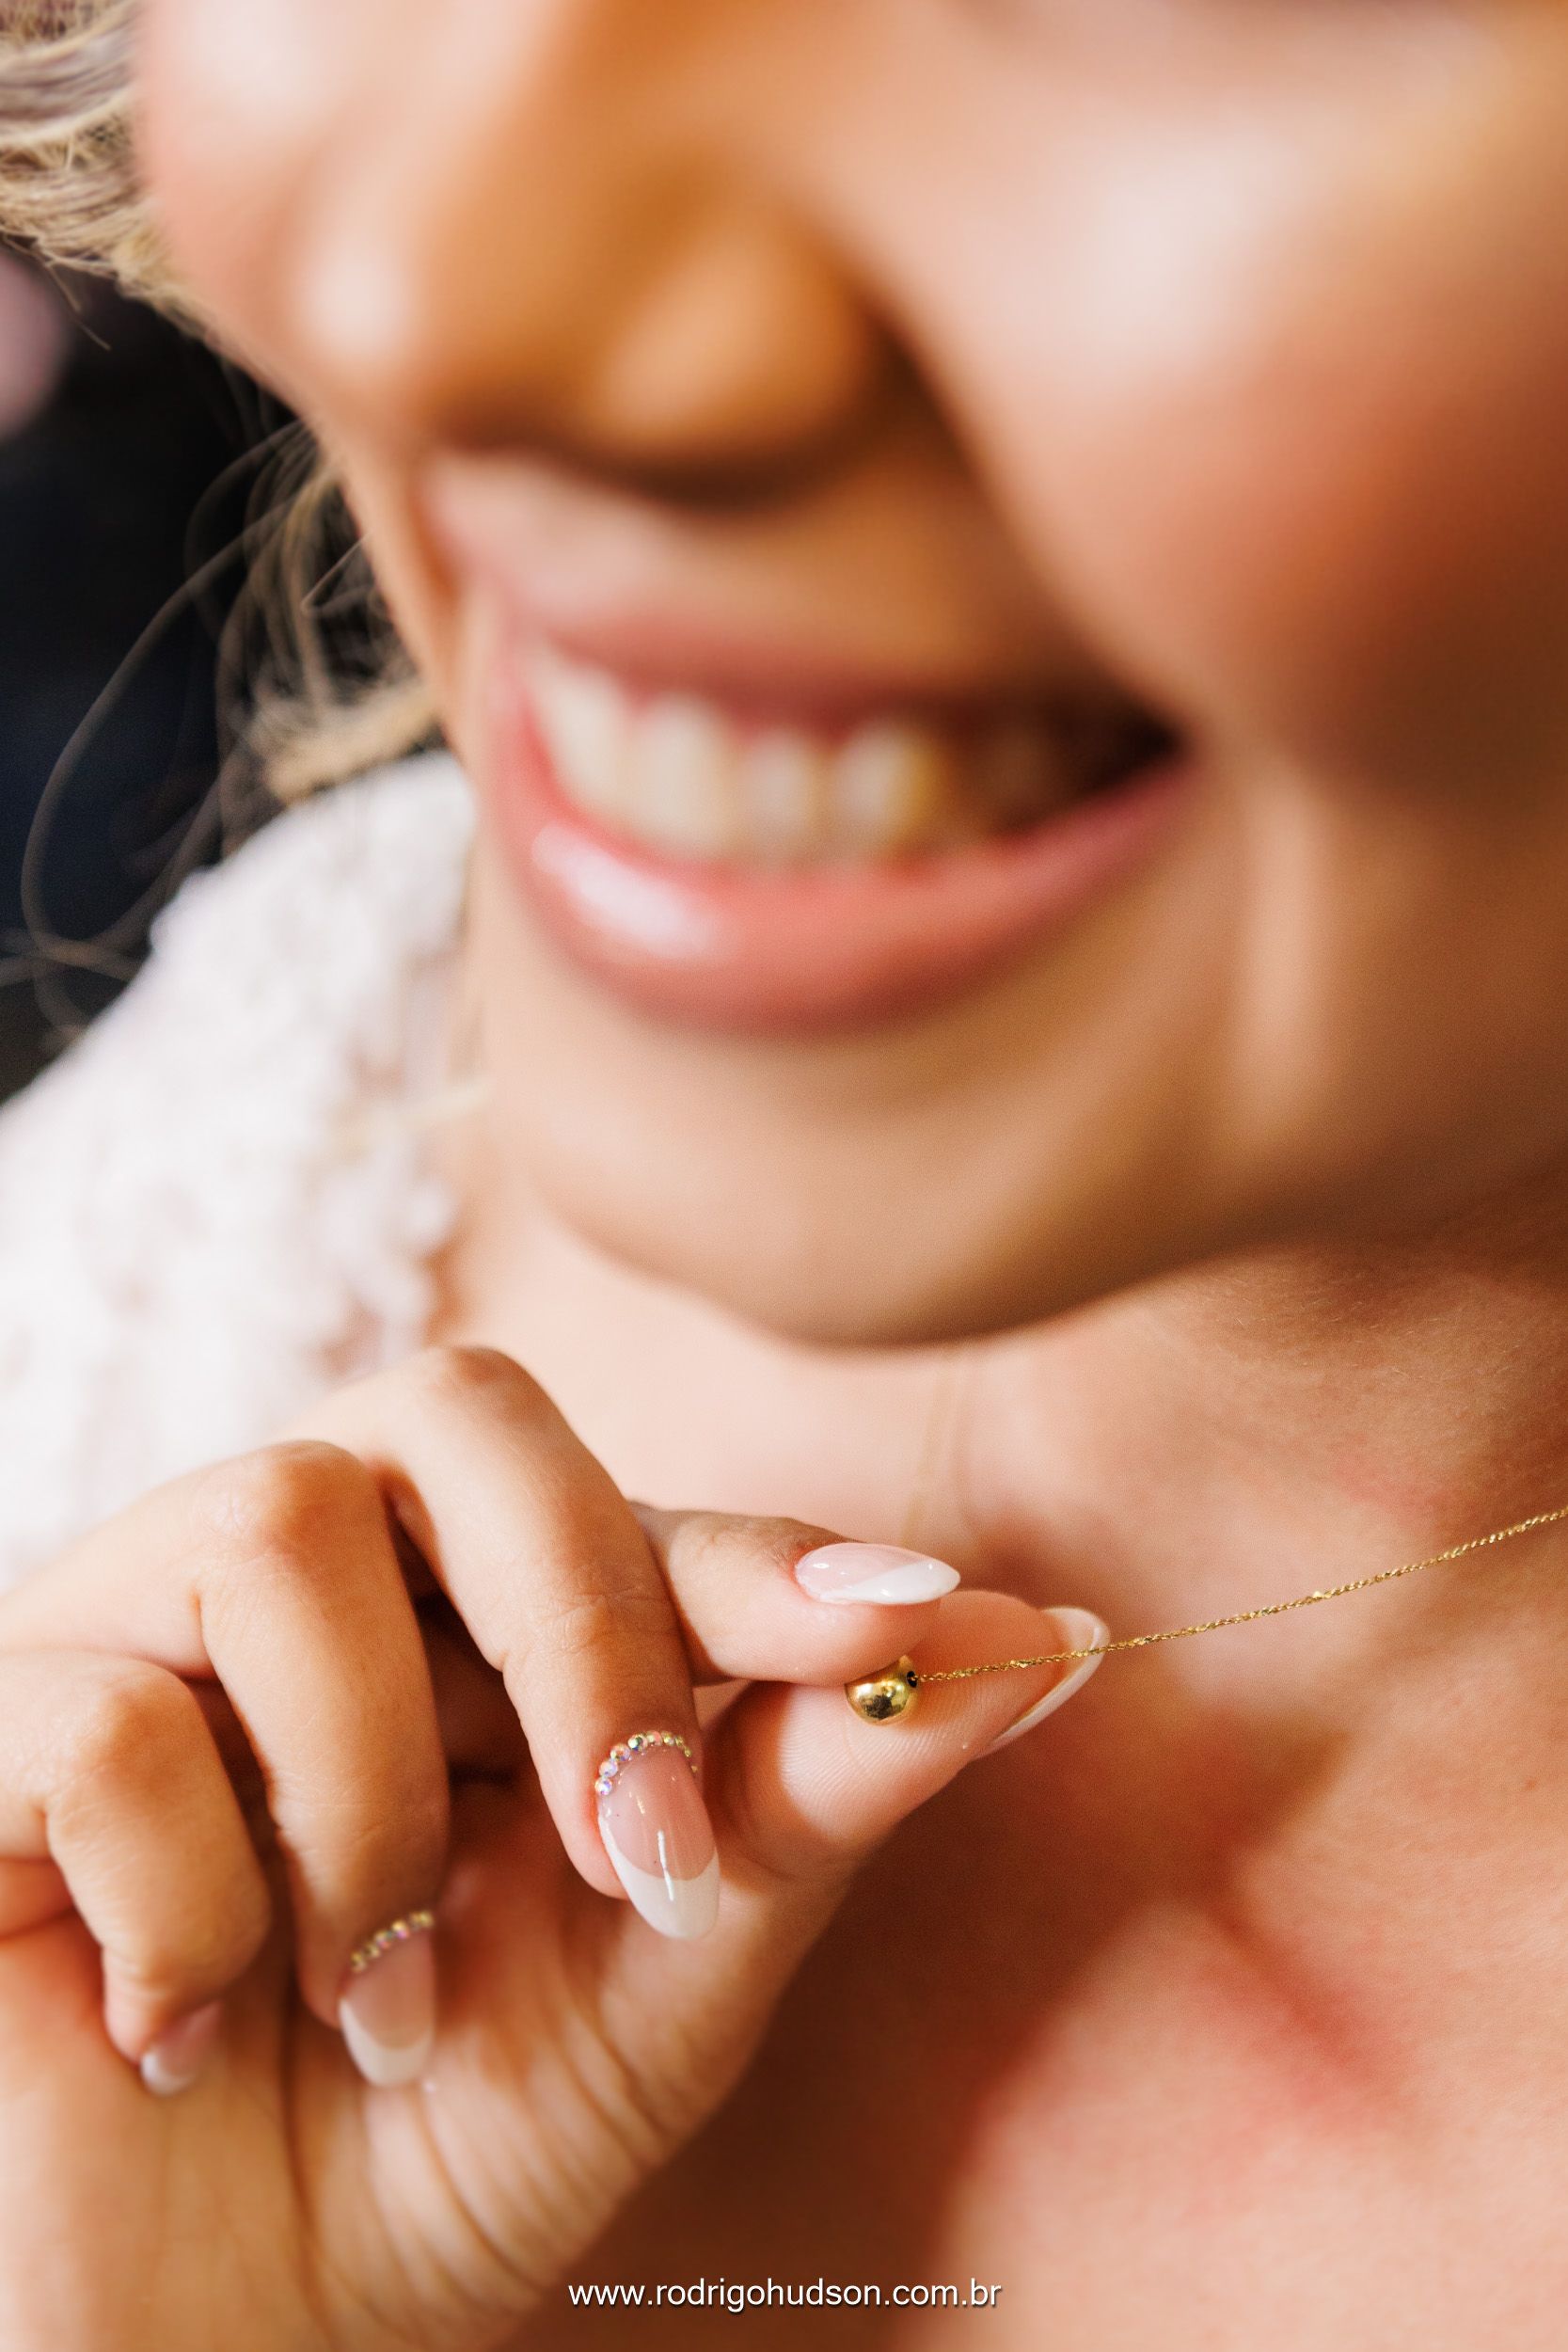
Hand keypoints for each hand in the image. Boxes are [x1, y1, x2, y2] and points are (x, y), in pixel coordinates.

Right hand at [0, 1346, 1098, 2351]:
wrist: (205, 2340)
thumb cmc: (441, 2144)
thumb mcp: (662, 1978)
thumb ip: (816, 1798)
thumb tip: (1043, 1644)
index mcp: (474, 1616)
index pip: (628, 1507)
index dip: (767, 1560)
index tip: (923, 1630)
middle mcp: (313, 1581)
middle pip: (457, 1417)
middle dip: (581, 1622)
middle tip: (640, 1849)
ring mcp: (138, 1636)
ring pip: (279, 1530)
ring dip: (370, 1800)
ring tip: (371, 1996)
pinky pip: (109, 1722)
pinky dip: (195, 1899)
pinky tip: (187, 2030)